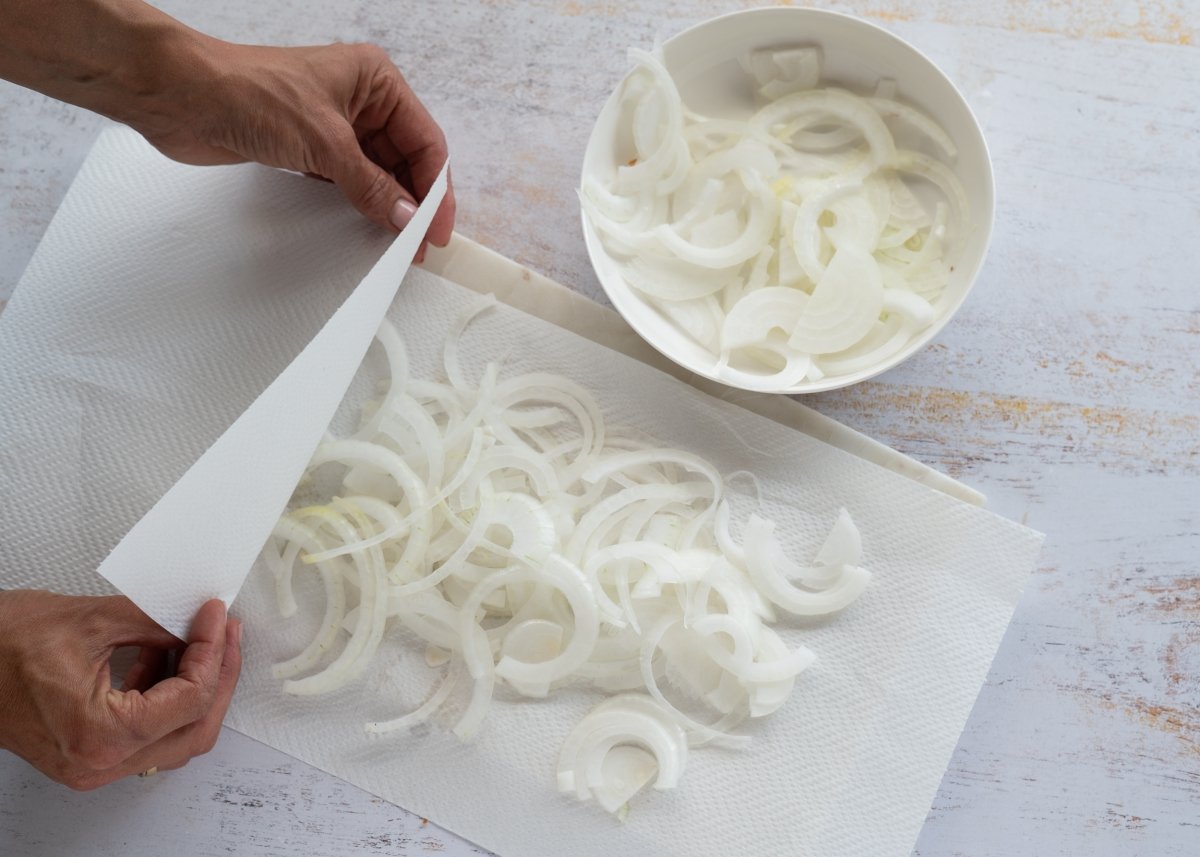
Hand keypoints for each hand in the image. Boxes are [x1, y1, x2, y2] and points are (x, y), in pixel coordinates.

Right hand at [0, 591, 241, 789]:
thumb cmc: (0, 645)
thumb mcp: (93, 621)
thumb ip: (157, 624)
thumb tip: (199, 620)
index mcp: (100, 736)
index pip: (190, 700)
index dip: (213, 653)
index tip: (216, 617)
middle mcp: (98, 763)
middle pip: (195, 729)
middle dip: (219, 676)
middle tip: (224, 633)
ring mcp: (93, 764)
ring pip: (176, 738)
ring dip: (196, 688)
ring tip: (200, 640)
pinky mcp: (89, 753)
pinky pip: (148, 734)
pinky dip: (166, 697)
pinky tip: (163, 657)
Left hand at [133, 39, 455, 260]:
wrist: (180, 96)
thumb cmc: (247, 92)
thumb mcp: (324, 142)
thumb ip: (370, 184)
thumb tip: (405, 217)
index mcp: (375, 81)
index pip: (424, 140)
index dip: (435, 187)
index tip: (435, 228)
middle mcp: (360, 100)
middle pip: (405, 159)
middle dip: (414, 200)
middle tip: (419, 244)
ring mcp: (335, 125)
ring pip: (378, 172)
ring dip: (388, 205)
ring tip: (397, 241)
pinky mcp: (310, 148)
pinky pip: (349, 181)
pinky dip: (360, 203)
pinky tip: (368, 226)